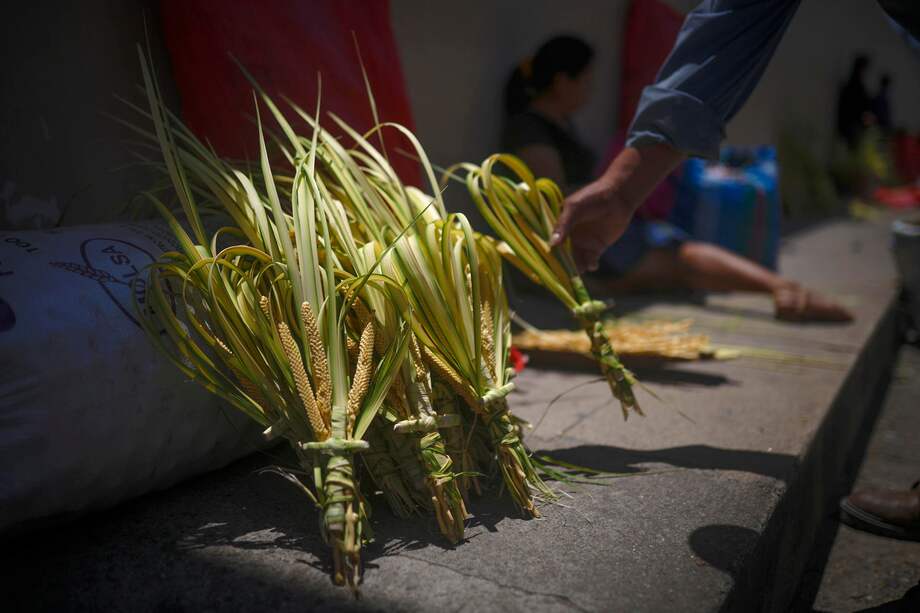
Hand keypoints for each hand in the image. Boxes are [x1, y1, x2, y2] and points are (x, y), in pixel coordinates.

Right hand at [550, 144, 684, 272]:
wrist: (618, 196)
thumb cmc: (592, 197)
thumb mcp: (574, 208)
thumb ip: (563, 225)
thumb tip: (552, 244)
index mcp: (560, 227)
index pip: (551, 242)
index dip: (547, 254)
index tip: (545, 264)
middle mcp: (570, 237)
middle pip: (562, 256)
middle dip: (561, 266)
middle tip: (561, 275)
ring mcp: (583, 243)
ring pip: (576, 261)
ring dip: (576, 268)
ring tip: (579, 270)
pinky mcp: (597, 247)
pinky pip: (591, 261)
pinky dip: (590, 265)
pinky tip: (593, 264)